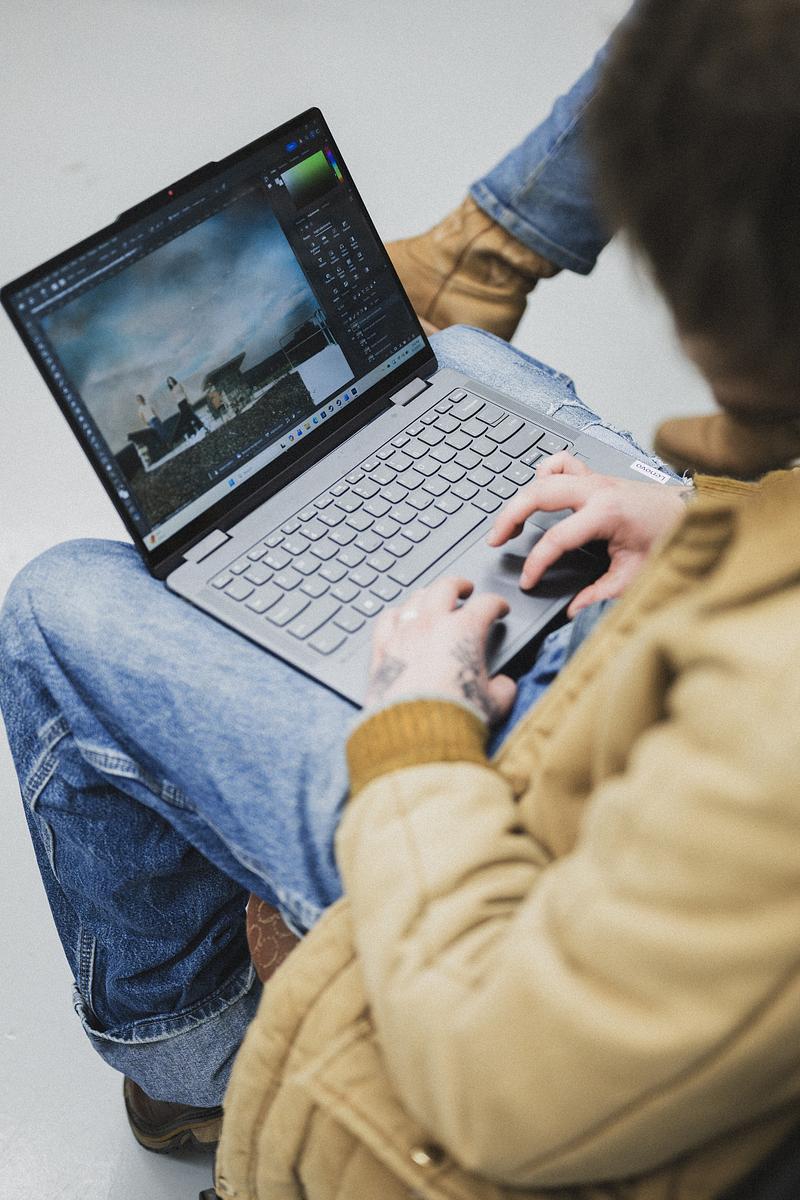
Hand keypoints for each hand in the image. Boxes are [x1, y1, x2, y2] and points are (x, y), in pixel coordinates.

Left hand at [365, 576, 516, 723]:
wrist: (416, 735)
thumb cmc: (454, 718)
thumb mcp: (495, 703)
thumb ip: (504, 688)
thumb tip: (504, 685)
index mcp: (464, 631)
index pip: (486, 604)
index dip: (497, 604)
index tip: (499, 609)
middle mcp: (432, 625)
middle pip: (445, 587)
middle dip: (459, 584)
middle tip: (465, 588)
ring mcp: (404, 634)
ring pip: (415, 598)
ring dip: (428, 594)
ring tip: (433, 598)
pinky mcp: (382, 650)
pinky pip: (387, 619)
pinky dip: (397, 614)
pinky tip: (400, 618)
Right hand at [487, 452, 689, 616]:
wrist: (689, 512)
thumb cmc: (667, 538)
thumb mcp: (635, 575)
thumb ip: (600, 594)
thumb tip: (574, 610)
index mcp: (606, 513)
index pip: (557, 538)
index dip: (536, 562)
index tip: (527, 580)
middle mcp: (596, 489)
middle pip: (538, 494)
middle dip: (510, 517)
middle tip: (495, 540)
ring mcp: (594, 478)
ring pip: (544, 475)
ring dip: (521, 496)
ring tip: (508, 521)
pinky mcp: (595, 477)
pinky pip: (561, 463)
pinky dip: (545, 472)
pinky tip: (538, 490)